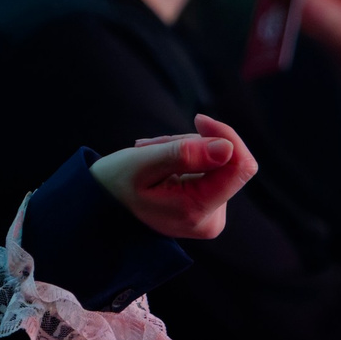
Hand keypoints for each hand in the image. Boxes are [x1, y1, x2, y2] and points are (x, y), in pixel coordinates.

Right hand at [91, 114, 259, 239]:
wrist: (100, 210)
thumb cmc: (114, 186)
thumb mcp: (142, 164)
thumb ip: (184, 154)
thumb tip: (228, 147)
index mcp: (197, 211)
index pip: (240, 167)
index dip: (226, 135)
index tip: (199, 119)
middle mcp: (211, 220)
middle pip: (226, 160)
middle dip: (192, 144)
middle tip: (153, 146)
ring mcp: (211, 215)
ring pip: (215, 161)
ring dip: (183, 149)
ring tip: (149, 156)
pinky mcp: (207, 207)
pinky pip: (208, 168)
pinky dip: (184, 159)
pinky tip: (157, 165)